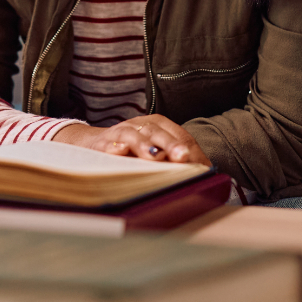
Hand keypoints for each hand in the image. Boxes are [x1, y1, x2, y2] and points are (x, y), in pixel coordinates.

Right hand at [53, 115, 210, 165]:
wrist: (94, 144)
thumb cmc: (133, 152)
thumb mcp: (155, 153)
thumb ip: (176, 161)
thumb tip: (207, 176)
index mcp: (160, 125)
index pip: (181, 136)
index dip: (192, 152)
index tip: (203, 169)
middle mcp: (142, 124)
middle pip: (160, 133)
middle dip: (172, 146)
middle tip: (183, 157)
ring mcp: (122, 132)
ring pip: (136, 135)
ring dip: (145, 146)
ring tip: (155, 157)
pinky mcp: (104, 143)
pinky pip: (110, 144)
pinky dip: (115, 147)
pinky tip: (120, 152)